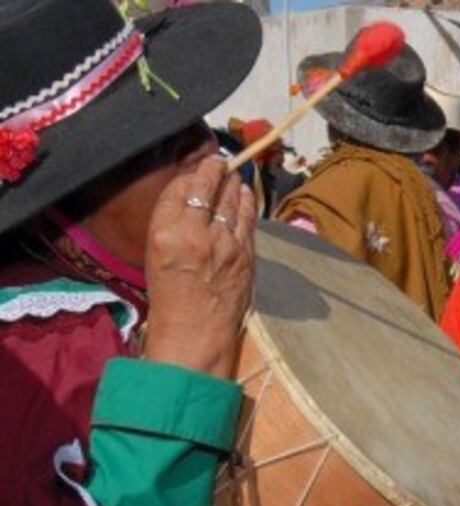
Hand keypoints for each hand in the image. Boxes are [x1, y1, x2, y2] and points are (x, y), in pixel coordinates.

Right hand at [143, 156, 256, 377]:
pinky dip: (247, 202)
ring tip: (232, 174)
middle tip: (218, 162)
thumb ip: (172, 225)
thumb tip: (192, 196)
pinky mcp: (245, 254)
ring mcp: (224, 243)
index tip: (197, 169)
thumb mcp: (156, 256)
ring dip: (233, 182)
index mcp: (164, 233)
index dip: (190, 175)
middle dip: (214, 169)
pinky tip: (246, 194)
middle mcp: (195, 233)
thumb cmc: (170, 298)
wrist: (195, 333)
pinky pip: (248, 218)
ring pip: (232, 199)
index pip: (180, 189)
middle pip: (208, 187)